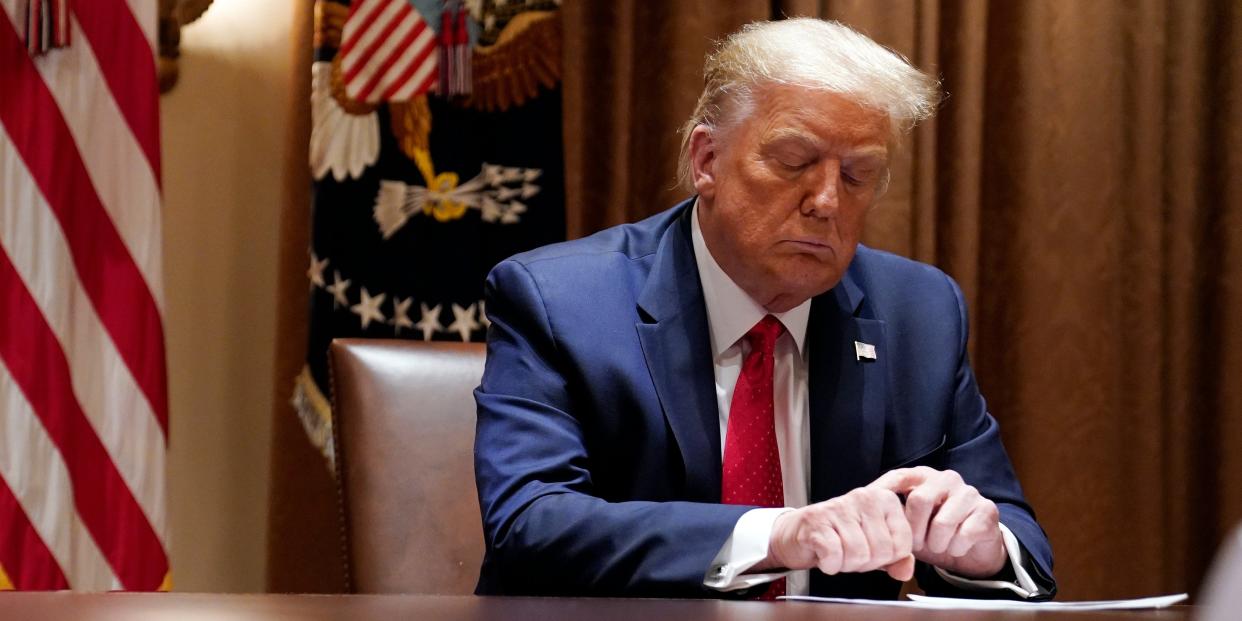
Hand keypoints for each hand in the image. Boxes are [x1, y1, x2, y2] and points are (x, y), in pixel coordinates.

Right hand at [763, 486, 915, 580]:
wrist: (797, 533)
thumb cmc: (840, 537)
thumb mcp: (875, 545)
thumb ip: (897, 558)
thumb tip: (905, 572)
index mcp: (884, 499)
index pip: (903, 544)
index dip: (887, 558)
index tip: (870, 549)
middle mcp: (864, 496)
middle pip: (882, 551)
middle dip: (866, 562)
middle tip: (850, 552)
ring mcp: (839, 507)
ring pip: (859, 554)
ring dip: (846, 564)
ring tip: (837, 552)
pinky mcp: (816, 522)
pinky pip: (834, 556)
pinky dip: (830, 565)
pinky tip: (824, 556)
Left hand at [872, 466, 1006, 577]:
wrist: (971, 549)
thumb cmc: (933, 534)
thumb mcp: (909, 527)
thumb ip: (890, 521)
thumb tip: (865, 519)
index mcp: (923, 476)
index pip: (898, 476)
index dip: (883, 491)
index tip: (871, 509)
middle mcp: (945, 478)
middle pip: (920, 500)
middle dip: (914, 530)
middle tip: (916, 545)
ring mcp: (968, 492)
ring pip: (943, 521)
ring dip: (936, 543)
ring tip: (937, 547)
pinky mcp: (987, 509)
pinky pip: (965, 534)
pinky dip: (956, 548)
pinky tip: (956, 548)